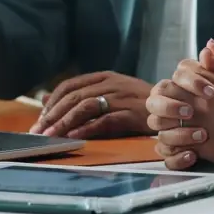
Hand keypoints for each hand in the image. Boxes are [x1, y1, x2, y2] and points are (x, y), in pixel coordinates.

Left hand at [29, 72, 153, 138]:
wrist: (175, 106)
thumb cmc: (139, 102)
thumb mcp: (110, 92)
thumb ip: (81, 94)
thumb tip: (45, 98)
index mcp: (105, 77)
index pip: (70, 85)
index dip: (53, 102)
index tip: (40, 119)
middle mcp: (111, 84)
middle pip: (74, 97)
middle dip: (53, 115)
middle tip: (38, 131)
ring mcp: (122, 97)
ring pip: (85, 107)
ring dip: (65, 122)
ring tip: (51, 136)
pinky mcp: (131, 113)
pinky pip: (104, 120)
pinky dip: (87, 128)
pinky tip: (74, 136)